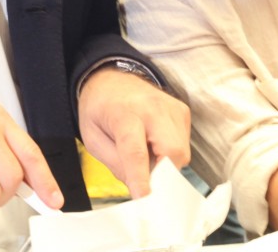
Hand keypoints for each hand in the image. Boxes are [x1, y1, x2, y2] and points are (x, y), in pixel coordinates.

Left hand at [77, 67, 190, 197]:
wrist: (111, 78)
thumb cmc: (100, 109)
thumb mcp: (93, 139)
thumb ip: (115, 164)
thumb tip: (139, 188)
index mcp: (124, 113)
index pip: (135, 151)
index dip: (141, 178)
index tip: (144, 198)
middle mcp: (152, 107)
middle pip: (171, 150)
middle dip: (162, 173)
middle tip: (145, 177)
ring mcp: (171, 107)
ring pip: (181, 151)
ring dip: (165, 163)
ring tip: (146, 152)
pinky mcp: (182, 110)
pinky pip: (184, 143)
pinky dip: (171, 151)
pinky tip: (154, 142)